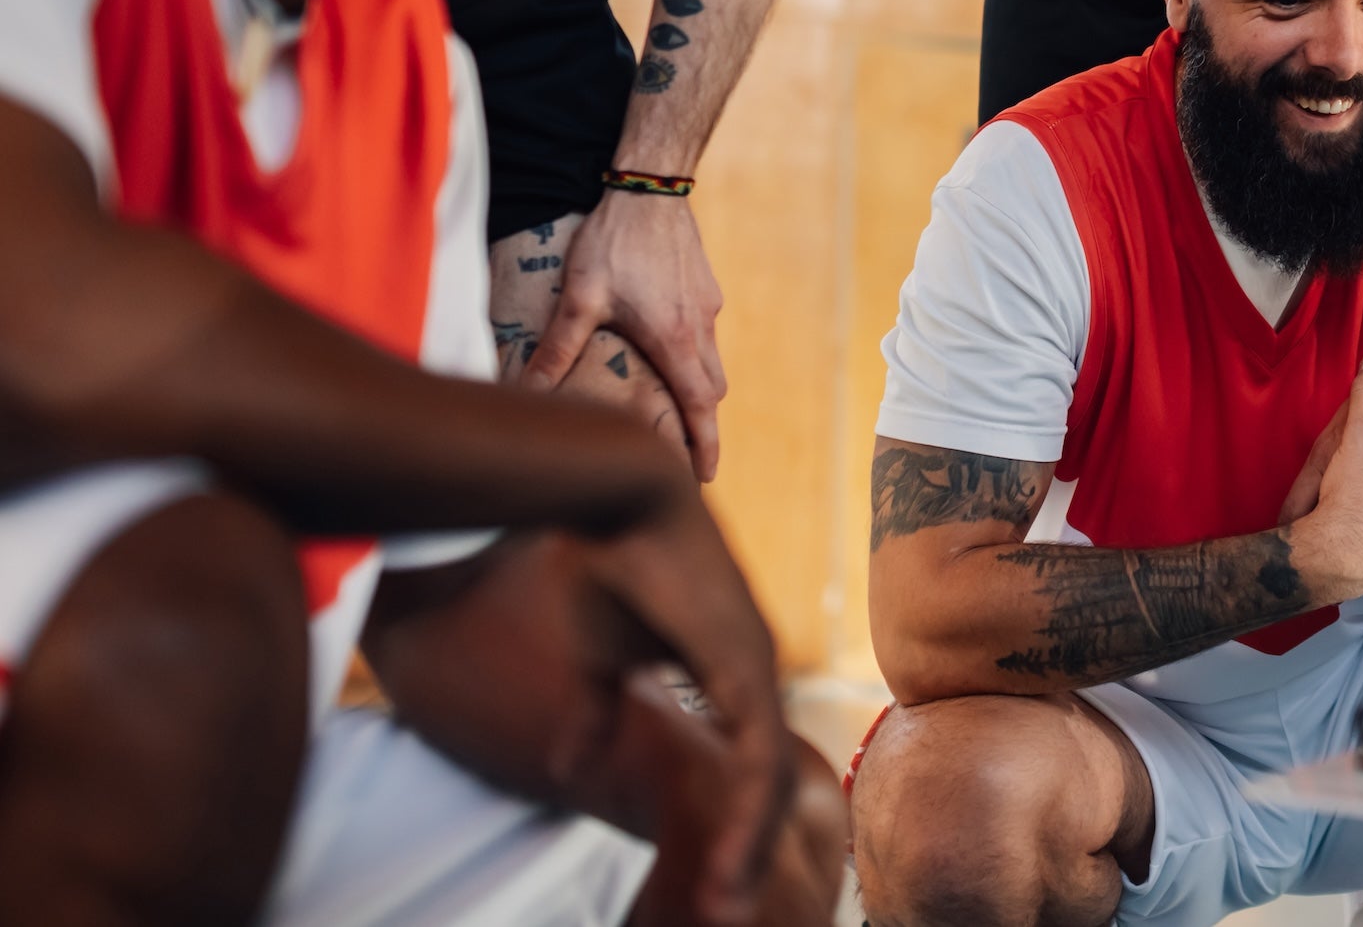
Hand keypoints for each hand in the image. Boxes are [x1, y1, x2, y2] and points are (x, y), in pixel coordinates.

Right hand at [366, 521, 794, 926]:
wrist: (616, 495)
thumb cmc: (608, 564)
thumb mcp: (600, 658)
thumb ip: (599, 711)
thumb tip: (576, 765)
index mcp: (729, 669)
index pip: (746, 764)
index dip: (733, 825)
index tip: (713, 884)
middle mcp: (756, 669)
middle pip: (767, 780)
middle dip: (746, 851)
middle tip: (726, 914)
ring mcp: (757, 663)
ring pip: (769, 775)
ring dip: (747, 844)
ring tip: (727, 905)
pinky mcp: (743, 658)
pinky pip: (757, 748)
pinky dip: (746, 806)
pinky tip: (733, 850)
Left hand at [523, 190, 727, 482]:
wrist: (651, 185)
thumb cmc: (615, 241)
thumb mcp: (579, 298)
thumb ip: (556, 350)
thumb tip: (526, 394)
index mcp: (675, 341)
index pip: (700, 409)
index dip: (706, 447)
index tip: (706, 478)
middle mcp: (700, 328)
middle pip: (711, 391)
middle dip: (702, 422)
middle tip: (684, 447)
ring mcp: (708, 305)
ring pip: (712, 361)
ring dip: (698, 388)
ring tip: (672, 402)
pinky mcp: (706, 286)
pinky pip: (707, 333)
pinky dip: (695, 353)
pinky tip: (664, 342)